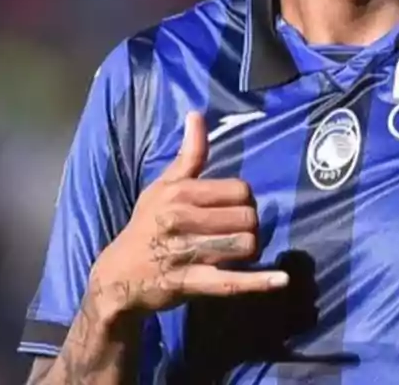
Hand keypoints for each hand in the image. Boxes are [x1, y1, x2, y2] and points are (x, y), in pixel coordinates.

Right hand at [88, 111, 287, 316]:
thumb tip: (196, 114)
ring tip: (236, 252)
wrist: (117, 276)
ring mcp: (185, 253)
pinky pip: (230, 281)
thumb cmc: (146, 225)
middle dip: (248, 226)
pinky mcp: (189, 284)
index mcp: (179, 193)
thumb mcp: (163, 186)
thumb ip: (189, 154)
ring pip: (244, 246)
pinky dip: (258, 282)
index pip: (239, 191)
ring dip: (248, 251)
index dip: (244, 201)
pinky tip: (281, 280)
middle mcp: (181, 219)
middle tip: (235, 232)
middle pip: (247, 218)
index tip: (233, 209)